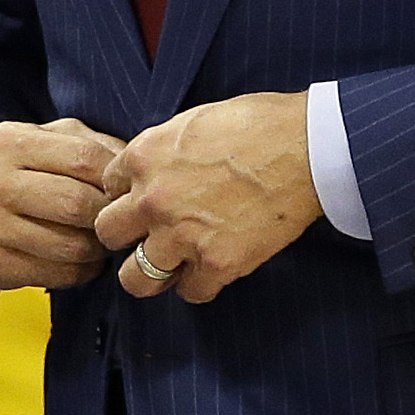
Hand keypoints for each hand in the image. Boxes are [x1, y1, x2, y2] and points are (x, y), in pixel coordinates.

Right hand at [0, 119, 121, 292]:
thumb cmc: (6, 172)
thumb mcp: (35, 141)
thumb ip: (84, 142)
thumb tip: (132, 166)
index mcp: (7, 141)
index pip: (84, 158)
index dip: (115, 178)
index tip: (125, 190)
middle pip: (78, 204)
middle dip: (108, 217)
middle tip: (117, 221)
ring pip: (72, 246)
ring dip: (98, 249)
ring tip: (100, 242)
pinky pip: (57, 274)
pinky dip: (81, 271)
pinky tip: (81, 262)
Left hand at [95, 90, 317, 302]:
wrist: (307, 147)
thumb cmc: (258, 124)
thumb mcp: (192, 121)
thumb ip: (162, 149)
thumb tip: (152, 168)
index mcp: (142, 157)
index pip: (107, 188)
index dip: (128, 196)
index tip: (146, 201)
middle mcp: (151, 200)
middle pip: (108, 234)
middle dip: (127, 236)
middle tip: (150, 235)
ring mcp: (181, 235)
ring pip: (135, 278)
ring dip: (151, 274)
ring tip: (171, 266)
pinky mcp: (216, 262)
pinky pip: (190, 292)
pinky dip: (200, 285)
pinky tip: (213, 269)